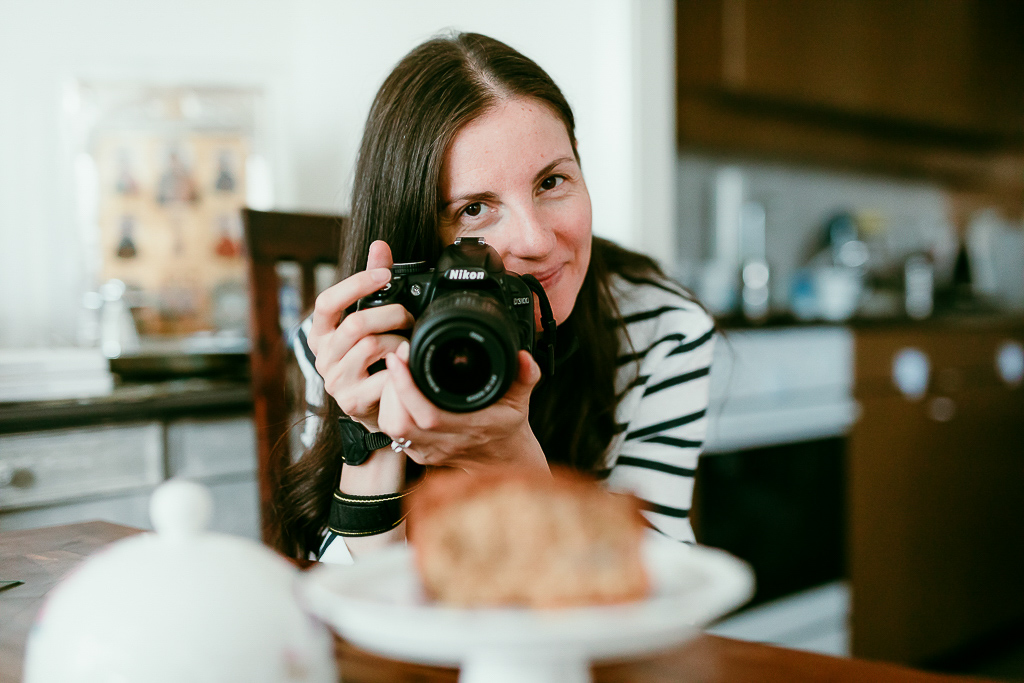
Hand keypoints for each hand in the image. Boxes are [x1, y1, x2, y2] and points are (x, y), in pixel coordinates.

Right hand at [307, 241, 413, 430]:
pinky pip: (383, 376)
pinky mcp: (352, 401)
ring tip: (409, 342)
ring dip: (399, 340)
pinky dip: (401, 367)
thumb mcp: (368, 319)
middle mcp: (322, 356)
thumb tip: (379, 245)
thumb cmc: (371, 358)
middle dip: (390, 315)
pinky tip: (408, 364)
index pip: (327, 302)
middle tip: (409, 316)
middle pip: (356, 324)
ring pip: (371, 347)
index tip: (385, 275)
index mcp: (320, 332)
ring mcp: (335, 380)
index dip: (356, 284)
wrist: (374, 407)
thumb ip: (371, 283)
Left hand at [377, 342, 547, 472]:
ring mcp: (429, 451)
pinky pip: (392, 433)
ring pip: (392, 428)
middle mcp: (446, 444)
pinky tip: (395, 390)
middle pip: (400, 422)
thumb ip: (526, 377)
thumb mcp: (521, 400)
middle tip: (397, 357)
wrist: (503, 460)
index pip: (429, 415)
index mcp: (471, 430)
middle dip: (391, 387)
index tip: (401, 356)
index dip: (407, 387)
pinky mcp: (418, 453)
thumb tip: (524, 357)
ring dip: (387, 398)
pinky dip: (389, 409)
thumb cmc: (508, 427)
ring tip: (395, 372)